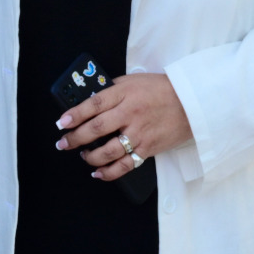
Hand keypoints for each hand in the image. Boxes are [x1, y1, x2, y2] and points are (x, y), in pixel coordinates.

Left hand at [55, 74, 192, 181]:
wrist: (191, 102)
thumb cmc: (161, 90)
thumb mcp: (135, 81)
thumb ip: (113, 90)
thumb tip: (90, 101)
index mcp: (125, 93)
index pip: (94, 104)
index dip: (74, 114)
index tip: (61, 122)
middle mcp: (130, 113)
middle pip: (96, 129)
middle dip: (74, 138)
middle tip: (63, 143)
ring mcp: (139, 133)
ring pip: (107, 151)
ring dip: (90, 157)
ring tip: (83, 155)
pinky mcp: (147, 149)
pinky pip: (124, 165)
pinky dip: (108, 172)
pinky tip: (98, 173)